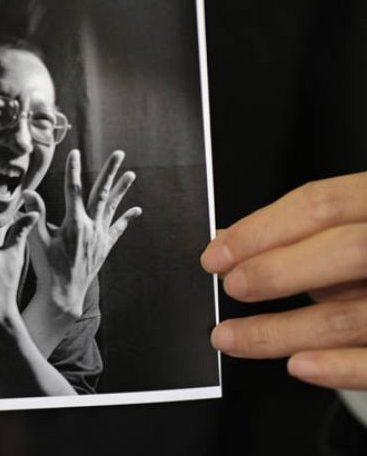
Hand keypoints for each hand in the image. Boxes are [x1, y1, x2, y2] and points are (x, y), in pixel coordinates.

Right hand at [23, 149, 141, 318]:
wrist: (63, 293)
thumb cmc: (47, 267)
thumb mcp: (37, 240)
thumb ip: (35, 215)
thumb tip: (27, 192)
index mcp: (74, 223)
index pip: (73, 190)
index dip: (73, 170)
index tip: (75, 153)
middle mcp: (91, 227)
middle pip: (101, 193)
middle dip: (110, 171)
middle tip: (119, 153)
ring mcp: (100, 237)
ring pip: (112, 208)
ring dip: (122, 189)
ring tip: (131, 173)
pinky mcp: (104, 247)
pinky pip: (117, 229)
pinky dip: (126, 219)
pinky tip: (137, 210)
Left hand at [202, 172, 366, 388]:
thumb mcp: (359, 224)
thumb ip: (307, 235)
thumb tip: (232, 242)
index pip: (320, 203)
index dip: (259, 229)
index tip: (217, 254)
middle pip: (345, 250)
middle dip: (275, 272)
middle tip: (231, 288)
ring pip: (354, 314)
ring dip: (281, 331)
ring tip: (233, 339)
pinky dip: (340, 367)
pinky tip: (299, 366)